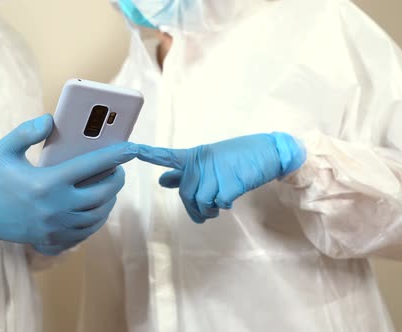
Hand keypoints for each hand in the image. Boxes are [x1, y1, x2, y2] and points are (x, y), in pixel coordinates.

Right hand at [0, 114, 137, 254]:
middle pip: (102, 193)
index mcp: (46, 183)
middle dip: (116, 179)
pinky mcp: (54, 240)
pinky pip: (87, 231)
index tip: (132, 148)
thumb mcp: (4, 150)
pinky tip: (98, 207)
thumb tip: (51, 120)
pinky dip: (98, 218)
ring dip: (110, 199)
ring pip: (98, 215)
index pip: (90, 166)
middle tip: (118, 169)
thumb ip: (26, 131)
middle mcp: (55, 208)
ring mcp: (56, 228)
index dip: (115, 155)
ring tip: (109, 186)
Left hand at [137, 133, 304, 222]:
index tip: (132, 149)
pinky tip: (231, 197)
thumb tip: (163, 181)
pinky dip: (225, 205)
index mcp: (195, 156)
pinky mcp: (230, 183)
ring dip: (210, 210)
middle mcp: (202, 162)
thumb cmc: (237, 158)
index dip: (150, 154)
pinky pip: (220, 203)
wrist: (269, 152)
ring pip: (202, 202)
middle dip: (195, 208)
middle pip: (187, 195)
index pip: (168, 156)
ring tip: (220, 205)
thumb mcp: (209, 162)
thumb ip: (184, 173)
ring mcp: (216, 172)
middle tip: (207, 210)